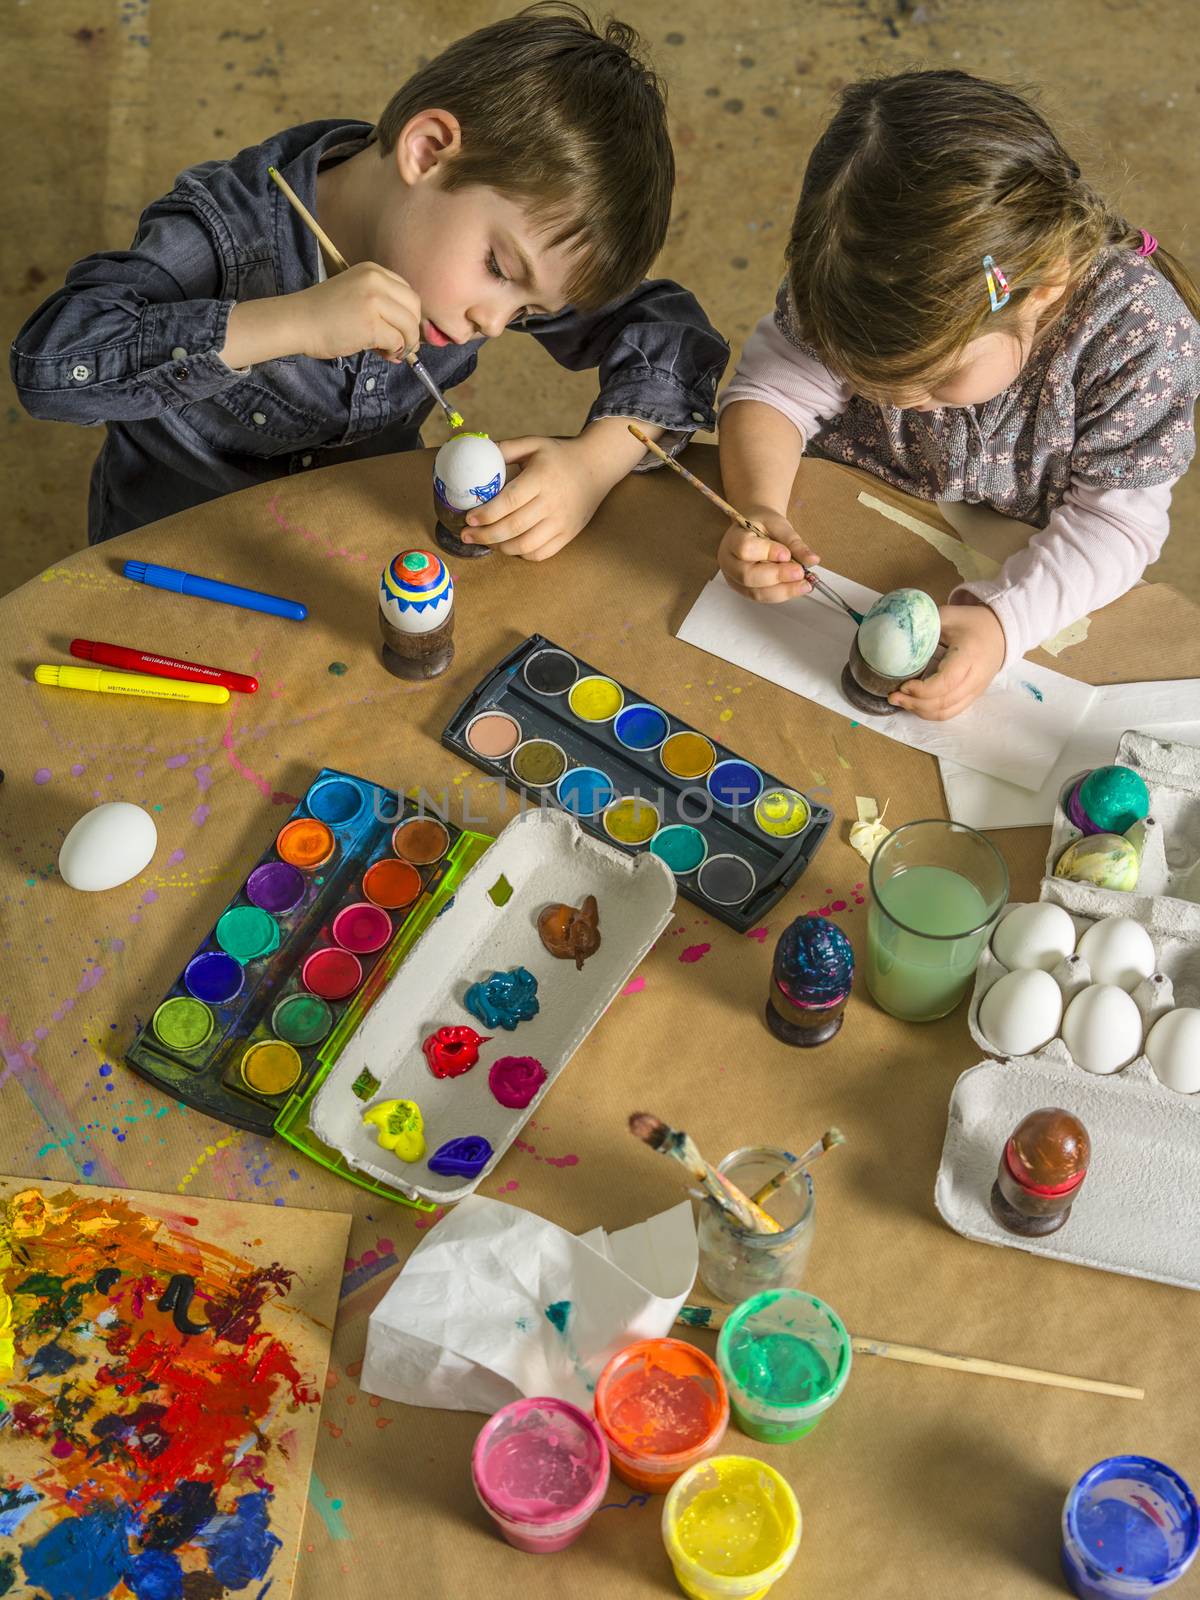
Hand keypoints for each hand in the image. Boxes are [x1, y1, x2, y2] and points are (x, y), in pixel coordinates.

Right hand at [291, 262, 422, 360]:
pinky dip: (394, 351)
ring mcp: (373, 301)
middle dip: (412, 329)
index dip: (408, 315)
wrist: (297, 321)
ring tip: (390, 351)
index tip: (400, 330)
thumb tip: (408, 331)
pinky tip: (382, 353)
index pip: (407, 292)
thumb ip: (381, 304)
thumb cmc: (323, 314)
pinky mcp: (371, 324)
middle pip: (414, 306)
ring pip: (409, 325)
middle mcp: (376, 280)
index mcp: (373, 270)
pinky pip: (398, 341)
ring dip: (406, 343)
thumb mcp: (355, 293)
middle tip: (401, 344)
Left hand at [460, 436, 608, 559]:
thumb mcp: (534, 444)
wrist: (597, 467)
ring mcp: (562, 522)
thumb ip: (506, 448)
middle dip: (485, 535)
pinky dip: (521, 554)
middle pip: (513, 527)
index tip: (469, 518)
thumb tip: (476, 452)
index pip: (509, 501)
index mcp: (541, 478)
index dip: (486, 514)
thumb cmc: (559, 456)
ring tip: (485, 541)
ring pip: (525, 545)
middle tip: (467, 535)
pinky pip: (540, 554)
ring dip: (500, 547)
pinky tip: (509, 545)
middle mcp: (553, 502)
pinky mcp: (568, 535)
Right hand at [717, 509, 818, 603]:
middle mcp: (729, 562)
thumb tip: (812, 560)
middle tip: (800, 573)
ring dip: (783, 590)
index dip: (767, 553)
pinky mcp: (745, 590)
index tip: (787, 554)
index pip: (745, 548)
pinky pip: (762, 597)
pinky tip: (797, 587)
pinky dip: (782, 593)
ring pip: (755, 592)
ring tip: (804, 584)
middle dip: (777, 576)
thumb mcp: (779, 525)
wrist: (755, 528)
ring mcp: (734, 579)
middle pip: (747, 575)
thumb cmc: (763, 525)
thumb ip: (794, 543)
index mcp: (733, 539)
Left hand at [889, 603, 1005, 719]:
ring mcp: (975, 691)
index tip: (902, 685)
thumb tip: (895, 634)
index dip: (922, 689)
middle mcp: (975, 678)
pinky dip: (930, 713)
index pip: (946, 683)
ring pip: (946, 712)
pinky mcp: (972, 697)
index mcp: (969, 656)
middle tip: (892, 696)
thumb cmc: (972, 623)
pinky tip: (914, 705)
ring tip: (900, 702)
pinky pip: (950, 712)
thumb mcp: (948, 615)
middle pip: (943, 702)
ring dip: (920, 711)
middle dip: (914, 703)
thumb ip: (924, 624)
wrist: (1001, 632)